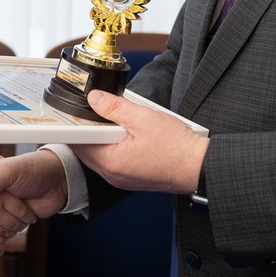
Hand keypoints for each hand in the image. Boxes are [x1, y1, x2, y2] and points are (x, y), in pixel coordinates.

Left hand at [69, 90, 206, 194]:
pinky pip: (113, 160)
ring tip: (121, 122)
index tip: (79, 109)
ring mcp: (121, 178)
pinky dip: (115, 146)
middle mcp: (112, 174)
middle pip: (87, 148)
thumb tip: (94, 98)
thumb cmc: (176, 147)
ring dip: (105, 137)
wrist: (198, 167)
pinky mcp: (130, 178)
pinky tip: (129, 134)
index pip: (79, 141)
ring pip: (100, 153)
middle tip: (102, 110)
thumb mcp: (143, 118)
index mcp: (111, 161)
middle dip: (91, 129)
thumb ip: (115, 107)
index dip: (77, 123)